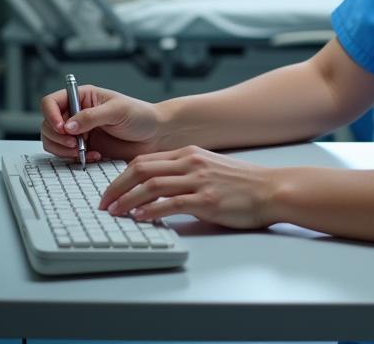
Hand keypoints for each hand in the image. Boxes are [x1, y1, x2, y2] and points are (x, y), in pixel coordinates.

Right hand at [40, 84, 160, 162]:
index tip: (62, 128)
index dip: (51, 115)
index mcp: (83, 97)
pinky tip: (94, 156)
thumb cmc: (140, 115)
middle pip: (48, 124)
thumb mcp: (117, 110)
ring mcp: (79, 132)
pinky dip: (74, 159)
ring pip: (53, 141)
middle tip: (75, 144)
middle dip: (57, 137)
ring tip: (83, 152)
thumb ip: (92, 116)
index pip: (52, 102)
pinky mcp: (84, 148)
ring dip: (63, 150)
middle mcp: (77, 113)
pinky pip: (66, 155)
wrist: (154, 136)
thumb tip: (68, 125)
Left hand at [99, 145, 277, 229]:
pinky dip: (150, 211)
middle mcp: (191, 163)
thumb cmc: (242, 184)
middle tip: (103, 203)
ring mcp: (198, 180)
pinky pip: (171, 203)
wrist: (270, 189)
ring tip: (114, 212)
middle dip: (117, 187)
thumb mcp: (209, 169)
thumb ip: (185, 175)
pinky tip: (139, 218)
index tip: (109, 191)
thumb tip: (156, 191)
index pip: (145, 160)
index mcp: (189, 154)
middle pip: (142, 169)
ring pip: (152, 185)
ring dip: (128, 200)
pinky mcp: (206, 199)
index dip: (121, 176)